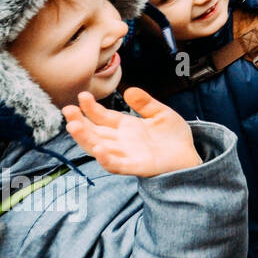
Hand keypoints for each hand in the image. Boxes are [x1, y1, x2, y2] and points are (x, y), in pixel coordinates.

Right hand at [63, 88, 201, 177]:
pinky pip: (116, 165)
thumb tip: (129, 90)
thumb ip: (146, 103)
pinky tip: (98, 149)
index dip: (90, 107)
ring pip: (98, 147)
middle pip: (94, 131)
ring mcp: (126, 154)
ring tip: (73, 126)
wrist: (189, 156)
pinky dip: (106, 159)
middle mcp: (120, 141)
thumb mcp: (161, 114)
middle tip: (68, 110)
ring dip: (85, 138)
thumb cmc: (173, 137)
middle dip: (79, 121)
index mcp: (125, 127)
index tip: (82, 95)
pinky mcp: (135, 167)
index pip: (102, 116)